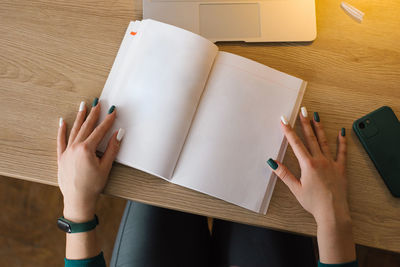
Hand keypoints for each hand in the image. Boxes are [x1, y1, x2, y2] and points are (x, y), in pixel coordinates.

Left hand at [57, 99, 123, 221]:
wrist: (78, 200)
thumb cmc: (93, 186)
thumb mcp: (106, 167)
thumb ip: (112, 149)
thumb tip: (119, 134)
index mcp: (86, 149)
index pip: (99, 131)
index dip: (108, 120)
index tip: (113, 111)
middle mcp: (75, 147)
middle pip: (86, 127)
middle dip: (93, 114)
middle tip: (98, 103)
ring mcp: (66, 152)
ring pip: (74, 130)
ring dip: (79, 117)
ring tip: (83, 106)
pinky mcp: (61, 158)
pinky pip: (60, 141)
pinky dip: (61, 131)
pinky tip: (62, 122)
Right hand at [269, 109, 348, 223]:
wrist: (333, 212)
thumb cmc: (313, 202)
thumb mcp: (296, 188)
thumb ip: (284, 174)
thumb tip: (272, 162)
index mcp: (307, 164)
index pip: (295, 143)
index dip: (288, 130)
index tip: (284, 120)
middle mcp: (319, 160)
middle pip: (310, 138)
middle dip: (304, 123)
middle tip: (302, 110)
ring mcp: (331, 163)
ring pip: (324, 141)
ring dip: (319, 128)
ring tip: (316, 116)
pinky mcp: (340, 168)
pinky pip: (341, 152)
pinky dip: (341, 141)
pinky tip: (341, 131)